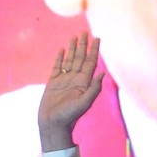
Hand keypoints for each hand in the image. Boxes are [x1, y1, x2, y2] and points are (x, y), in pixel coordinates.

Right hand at [38, 33, 103, 151]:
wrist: (53, 124)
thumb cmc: (69, 116)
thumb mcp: (84, 103)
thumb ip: (93, 89)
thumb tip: (103, 73)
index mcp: (84, 83)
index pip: (91, 62)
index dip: (94, 50)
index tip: (97, 38)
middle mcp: (75, 79)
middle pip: (81, 58)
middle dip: (83, 45)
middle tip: (85, 32)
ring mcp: (64, 80)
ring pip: (70, 60)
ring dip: (73, 48)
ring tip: (75, 36)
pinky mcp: (53, 82)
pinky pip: (57, 66)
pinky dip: (60, 58)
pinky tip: (63, 50)